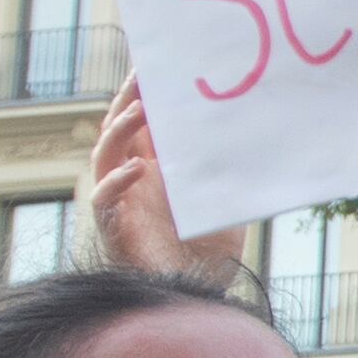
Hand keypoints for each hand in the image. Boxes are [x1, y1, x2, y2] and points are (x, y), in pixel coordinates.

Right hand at [87, 79, 248, 281]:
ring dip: (118, 131)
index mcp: (156, 167)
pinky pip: (103, 201)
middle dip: (127, 100)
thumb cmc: (212, 249)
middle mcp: (133, 179)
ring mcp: (120, 203)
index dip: (143, 94)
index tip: (154, 66)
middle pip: (118, 129)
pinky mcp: (114, 230)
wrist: (200, 292)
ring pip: (103, 156)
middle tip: (141, 76)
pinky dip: (115, 182)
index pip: (143, 121)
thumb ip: (231, 169)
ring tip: (139, 112)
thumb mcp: (228, 198)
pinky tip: (137, 170)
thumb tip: (255, 134)